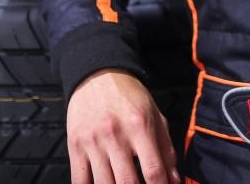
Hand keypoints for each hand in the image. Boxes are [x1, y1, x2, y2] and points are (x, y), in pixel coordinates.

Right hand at [66, 68, 179, 183]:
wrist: (98, 76)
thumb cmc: (130, 97)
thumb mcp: (155, 116)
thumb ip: (167, 149)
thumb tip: (175, 180)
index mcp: (140, 127)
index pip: (153, 170)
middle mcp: (115, 135)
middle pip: (128, 183)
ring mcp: (93, 142)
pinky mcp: (75, 146)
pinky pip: (79, 181)